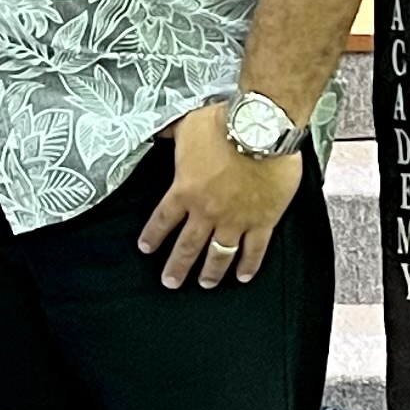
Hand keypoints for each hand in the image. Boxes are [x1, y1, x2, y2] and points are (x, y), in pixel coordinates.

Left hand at [135, 102, 305, 287]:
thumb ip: (172, 134)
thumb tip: (159, 130)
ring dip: (211, 272)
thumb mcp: (188, 125)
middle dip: (177, 267)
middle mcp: (207, 211)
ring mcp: (236, 219)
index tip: (147, 248)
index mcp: (185, 190)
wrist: (261, 128)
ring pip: (219, 254)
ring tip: (205, 284)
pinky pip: (254, 250)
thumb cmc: (224, 124)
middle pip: (188, 247)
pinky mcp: (263, 221)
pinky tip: (243, 276)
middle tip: (170, 282)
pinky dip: (249, 265)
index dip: (154, 235)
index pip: (163, 219)